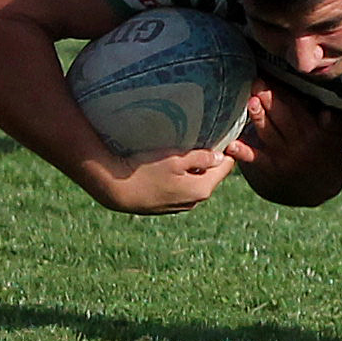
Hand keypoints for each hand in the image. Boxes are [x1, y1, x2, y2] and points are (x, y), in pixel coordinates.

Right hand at [82, 142, 234, 214]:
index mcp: (202, 189)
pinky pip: (182, 188)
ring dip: (193, 168)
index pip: (226, 166)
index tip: (220, 134)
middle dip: (209, 159)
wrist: (116, 190)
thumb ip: (201, 158)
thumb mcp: (175, 159)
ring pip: (196, 182)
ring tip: (181, 151)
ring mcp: (181, 206)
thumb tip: (221, 156)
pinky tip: (167, 166)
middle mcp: (195, 201)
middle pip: (211, 175)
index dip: (226, 149)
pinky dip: (181, 177)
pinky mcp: (168, 206)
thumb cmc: (146, 169)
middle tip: (199, 139)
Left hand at [231, 85, 341, 205]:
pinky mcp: (272, 169)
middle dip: (270, 99)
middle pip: (284, 118)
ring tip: (251, 102)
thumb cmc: (327, 154)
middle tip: (258, 82)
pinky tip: (231, 145)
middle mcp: (300, 145)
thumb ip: (334, 125)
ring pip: (270, 134)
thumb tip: (327, 114)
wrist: (321, 188)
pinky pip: (257, 159)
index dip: (284, 93)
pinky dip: (243, 152)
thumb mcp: (337, 138)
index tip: (272, 76)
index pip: (298, 108)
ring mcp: (285, 158)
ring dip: (259, 118)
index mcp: (316, 133)